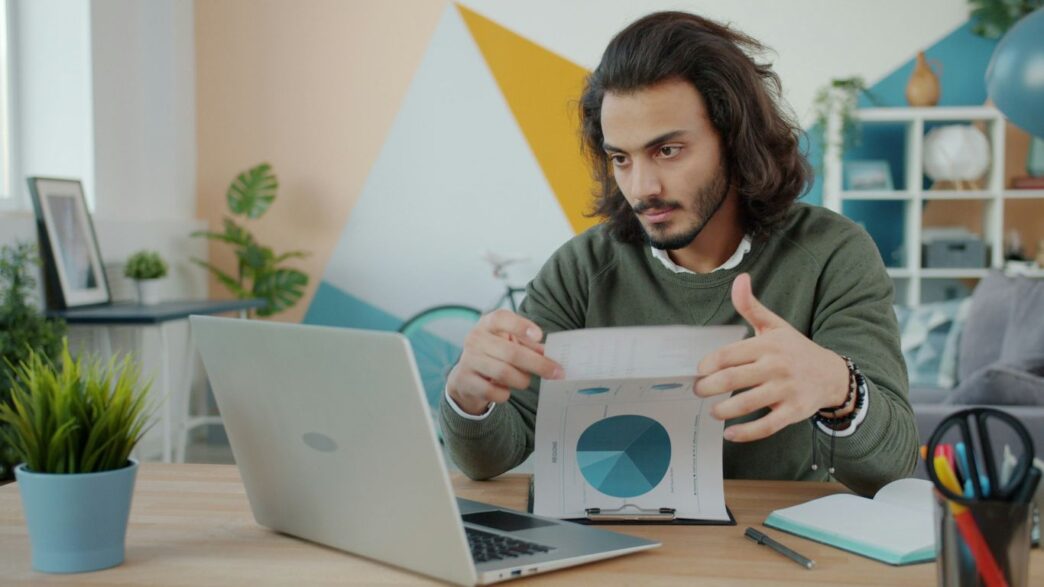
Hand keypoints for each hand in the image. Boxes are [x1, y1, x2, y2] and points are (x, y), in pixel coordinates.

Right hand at [447, 309, 563, 414]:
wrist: (466, 376)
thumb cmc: (494, 354)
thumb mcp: (510, 343)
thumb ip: (530, 346)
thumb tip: (551, 354)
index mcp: (488, 324)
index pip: (501, 318)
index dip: (521, 326)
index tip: (539, 335)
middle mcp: (475, 339)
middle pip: (511, 352)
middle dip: (538, 364)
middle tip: (556, 372)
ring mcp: (468, 360)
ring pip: (503, 373)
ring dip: (522, 380)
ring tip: (525, 381)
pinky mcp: (465, 380)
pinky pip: (492, 391)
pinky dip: (505, 393)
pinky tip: (506, 390)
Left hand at [694, 273, 849, 441]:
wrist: (832, 375)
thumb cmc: (795, 350)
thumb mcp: (775, 325)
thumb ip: (751, 306)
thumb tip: (739, 278)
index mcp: (767, 345)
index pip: (728, 355)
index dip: (708, 365)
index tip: (698, 371)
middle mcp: (776, 367)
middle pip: (732, 379)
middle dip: (708, 387)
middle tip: (697, 391)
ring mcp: (785, 391)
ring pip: (746, 403)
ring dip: (723, 410)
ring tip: (713, 411)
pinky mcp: (794, 412)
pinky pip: (766, 426)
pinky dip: (745, 432)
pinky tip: (729, 433)